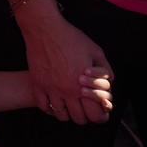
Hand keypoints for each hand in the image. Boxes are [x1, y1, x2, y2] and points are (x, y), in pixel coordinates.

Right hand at [20, 9, 112, 123]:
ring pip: (60, 115)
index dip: (100, 116)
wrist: (45, 28)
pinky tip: (54, 103)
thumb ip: (105, 70)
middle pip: (78, 118)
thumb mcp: (95, 51)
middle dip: (84, 116)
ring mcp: (51, 89)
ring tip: (69, 107)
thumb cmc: (71, 38)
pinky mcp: (37, 84)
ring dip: (67, 114)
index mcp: (84, 85)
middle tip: (84, 109)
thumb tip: (108, 84)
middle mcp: (67, 90)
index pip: (95, 114)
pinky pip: (43, 106)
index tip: (100, 113)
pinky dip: (50, 109)